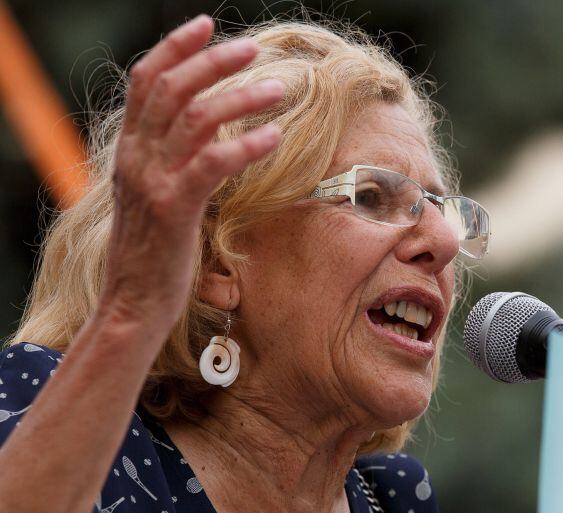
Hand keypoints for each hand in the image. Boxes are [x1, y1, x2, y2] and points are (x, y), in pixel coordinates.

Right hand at [100, 15, 282, 338]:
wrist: (133, 303)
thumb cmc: (153, 252)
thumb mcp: (152, 196)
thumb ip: (169, 161)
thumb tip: (204, 135)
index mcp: (130, 150)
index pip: (145, 82)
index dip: (175, 48)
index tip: (206, 25)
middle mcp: (135, 158)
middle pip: (171, 89)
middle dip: (213, 61)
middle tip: (253, 49)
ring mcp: (153, 182)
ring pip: (195, 119)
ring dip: (240, 97)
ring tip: (277, 88)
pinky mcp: (174, 209)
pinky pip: (212, 164)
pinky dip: (246, 145)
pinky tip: (274, 136)